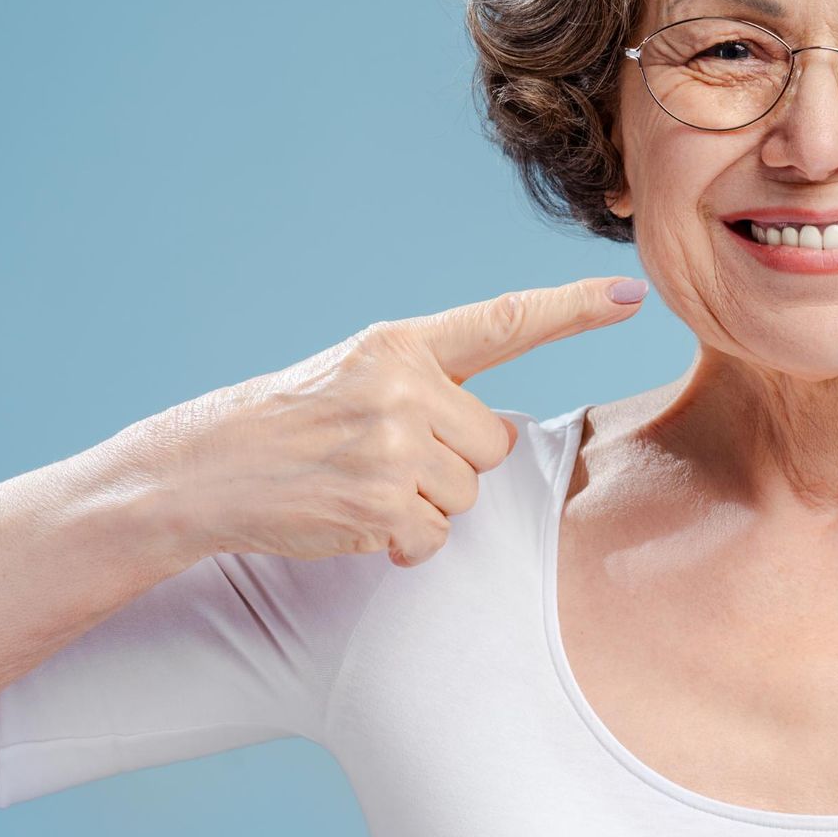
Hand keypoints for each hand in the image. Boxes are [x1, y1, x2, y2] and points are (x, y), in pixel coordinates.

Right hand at [133, 276, 648, 568]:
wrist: (204, 470)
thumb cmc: (295, 422)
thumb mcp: (360, 373)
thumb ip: (432, 384)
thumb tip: (503, 433)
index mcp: (400, 344)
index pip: (505, 322)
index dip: (574, 309)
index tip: (632, 294)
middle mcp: (400, 386)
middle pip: (493, 442)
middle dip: (453, 460)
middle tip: (381, 454)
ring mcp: (389, 446)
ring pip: (466, 493)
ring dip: (423, 503)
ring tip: (359, 483)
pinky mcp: (378, 505)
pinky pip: (433, 536)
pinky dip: (401, 542)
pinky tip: (353, 518)